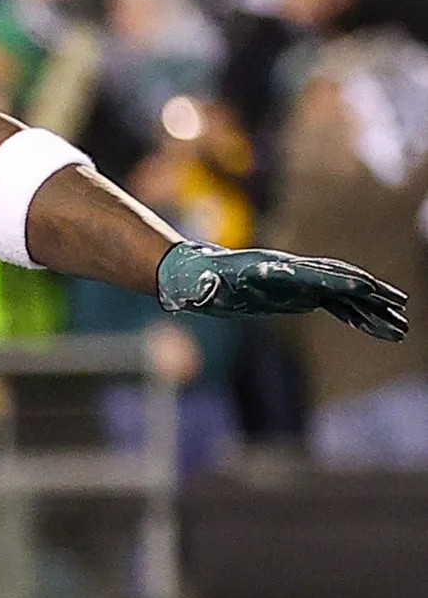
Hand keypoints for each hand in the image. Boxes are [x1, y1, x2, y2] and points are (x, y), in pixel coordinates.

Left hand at [157, 241, 408, 339]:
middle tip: (399, 306)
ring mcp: (301, 283)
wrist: (200, 273)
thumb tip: (199, 294)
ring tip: (399, 327)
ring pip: (344, 296)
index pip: (310, 274)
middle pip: (339, 281)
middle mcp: (293, 272)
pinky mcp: (301, 294)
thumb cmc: (198, 282)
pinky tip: (376, 328)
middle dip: (370, 294)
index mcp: (270, 268)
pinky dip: (358, 316)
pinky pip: (337, 306)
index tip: (363, 289)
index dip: (336, 281)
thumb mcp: (198, 287)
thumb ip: (203, 290)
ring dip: (372, 310)